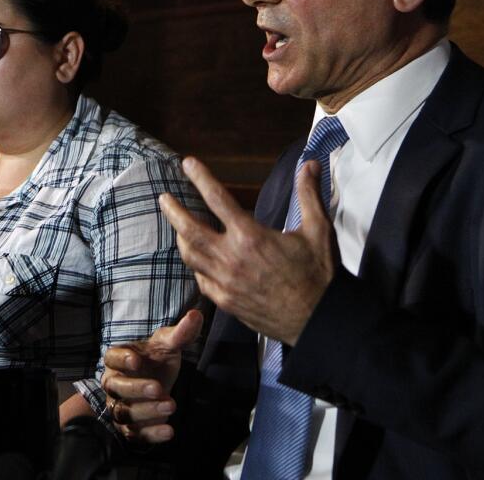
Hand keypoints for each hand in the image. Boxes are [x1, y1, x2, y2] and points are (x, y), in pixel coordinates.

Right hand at [102, 310, 202, 442]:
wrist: (157, 384)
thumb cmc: (157, 361)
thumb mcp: (168, 345)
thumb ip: (179, 333)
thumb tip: (196, 315)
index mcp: (118, 360)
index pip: (111, 358)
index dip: (122, 360)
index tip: (137, 360)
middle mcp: (113, 384)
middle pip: (116, 387)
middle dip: (137, 388)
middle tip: (158, 387)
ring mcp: (119, 406)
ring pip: (123, 412)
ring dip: (145, 411)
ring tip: (170, 405)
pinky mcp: (130, 428)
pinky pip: (135, 434)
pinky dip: (151, 434)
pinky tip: (169, 430)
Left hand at [159, 156, 336, 345]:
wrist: (319, 320)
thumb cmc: (319, 275)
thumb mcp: (318, 230)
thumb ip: (308, 194)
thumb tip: (309, 165)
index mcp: (251, 236)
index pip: (217, 198)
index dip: (200, 177)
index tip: (187, 164)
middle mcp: (231, 258)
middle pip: (189, 229)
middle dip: (173, 211)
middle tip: (163, 198)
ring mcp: (225, 282)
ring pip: (190, 255)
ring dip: (181, 238)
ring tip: (178, 227)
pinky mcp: (225, 301)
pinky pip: (200, 279)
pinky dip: (197, 265)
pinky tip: (198, 259)